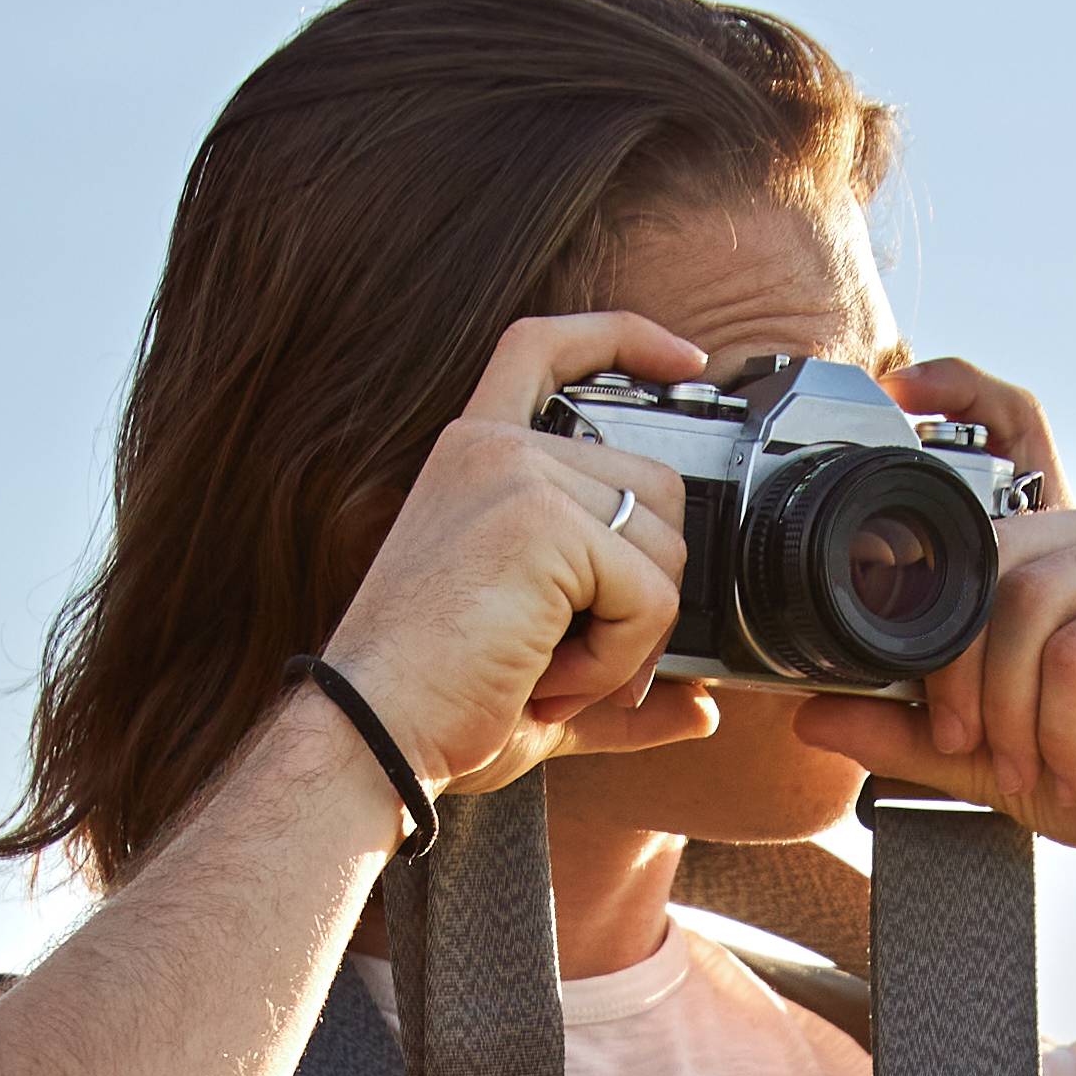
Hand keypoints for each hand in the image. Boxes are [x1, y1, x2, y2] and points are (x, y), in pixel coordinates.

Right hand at [311, 311, 722, 794]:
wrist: (371, 739)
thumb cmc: (432, 708)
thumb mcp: (545, 681)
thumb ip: (623, 676)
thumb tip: (705, 709)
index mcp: (476, 459)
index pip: (546, 350)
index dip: (623, 336)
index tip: (685, 362)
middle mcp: (493, 450)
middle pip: (653, 486)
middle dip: (644, 593)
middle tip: (575, 663)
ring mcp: (516, 476)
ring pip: (661, 546)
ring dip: (630, 637)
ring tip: (551, 672)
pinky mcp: (539, 521)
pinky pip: (646, 595)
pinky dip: (619, 659)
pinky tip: (549, 678)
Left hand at [794, 357, 1075, 868]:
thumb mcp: (989, 753)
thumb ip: (910, 730)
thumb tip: (814, 713)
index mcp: (1066, 544)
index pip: (1013, 431)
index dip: (957, 392)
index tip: (895, 387)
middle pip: (990, 560)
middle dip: (961, 671)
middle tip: (970, 745)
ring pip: (1027, 605)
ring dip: (1011, 710)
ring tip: (1028, 768)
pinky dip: (1060, 723)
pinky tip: (1075, 765)